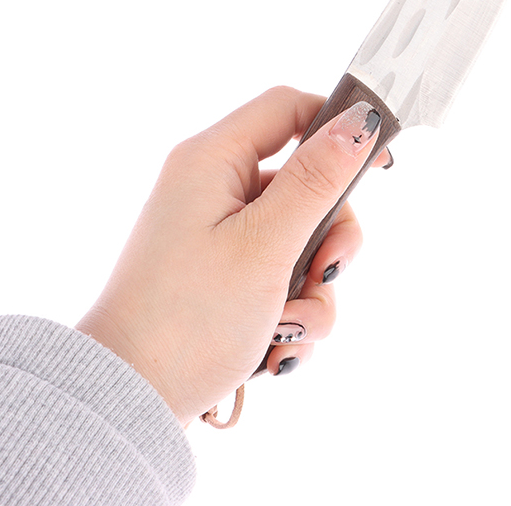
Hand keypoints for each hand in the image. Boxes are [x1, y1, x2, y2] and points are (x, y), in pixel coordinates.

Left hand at [75, 87, 385, 426]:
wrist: (129, 403)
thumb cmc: (190, 317)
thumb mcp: (266, 244)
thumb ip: (316, 180)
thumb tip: (358, 122)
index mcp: (212, 161)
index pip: (288, 108)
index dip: (338, 124)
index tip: (380, 161)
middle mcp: (213, 190)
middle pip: (304, 183)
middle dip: (329, 236)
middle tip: (327, 273)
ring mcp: (218, 235)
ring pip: (300, 237)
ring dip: (312, 288)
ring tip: (289, 330)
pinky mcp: (224, 275)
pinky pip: (281, 275)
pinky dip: (292, 311)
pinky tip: (275, 348)